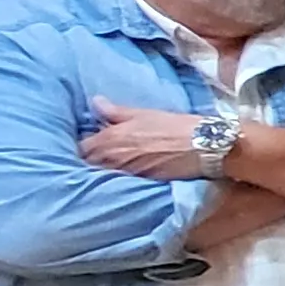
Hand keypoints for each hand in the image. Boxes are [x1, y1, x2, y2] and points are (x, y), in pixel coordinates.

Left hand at [81, 100, 219, 180]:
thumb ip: (115, 111)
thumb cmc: (174, 126)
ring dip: (103, 170)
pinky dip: (118, 178)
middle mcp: (112, 158)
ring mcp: (124, 173)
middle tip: (100, 155)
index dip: (87, 145)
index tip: (93, 143)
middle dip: (91, 160)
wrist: (201, 146)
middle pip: (89, 164)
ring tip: (112, 164)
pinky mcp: (138, 183)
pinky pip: (119, 182)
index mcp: (110, 138)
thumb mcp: (143, 113)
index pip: (82, 147)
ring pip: (102, 175)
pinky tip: (126, 173)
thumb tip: (95, 102)